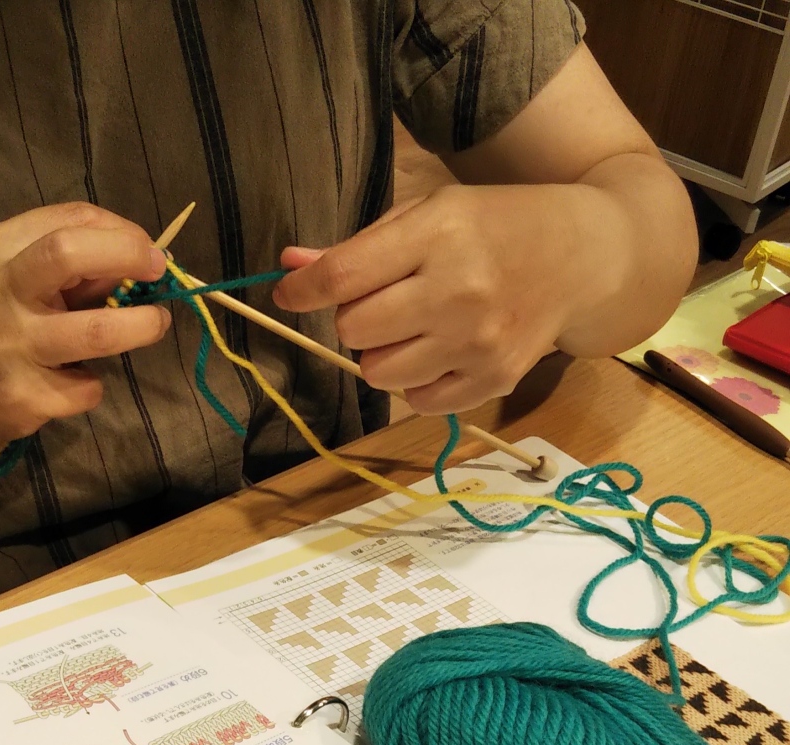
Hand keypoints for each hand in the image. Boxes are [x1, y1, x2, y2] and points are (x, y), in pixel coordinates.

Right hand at [0, 202, 169, 446]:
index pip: (67, 221)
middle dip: (130, 256)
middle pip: (69, 254)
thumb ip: (59, 255)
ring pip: (99, 333)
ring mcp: (10, 353)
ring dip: (142, 327)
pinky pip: (85, 389)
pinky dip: (90, 382)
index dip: (122, 231)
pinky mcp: (23, 401)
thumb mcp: (0, 268)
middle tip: (159, 273)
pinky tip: (67, 379)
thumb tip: (135, 257)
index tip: (147, 250)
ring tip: (151, 325)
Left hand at [273, 183, 625, 415]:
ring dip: (380, 354)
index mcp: (438, 234)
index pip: (342, 276)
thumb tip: (289, 268)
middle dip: (354, 318)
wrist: (583, 255)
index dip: (303, 290)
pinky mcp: (494, 379)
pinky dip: (415, 382)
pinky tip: (439, 351)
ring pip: (377, 373)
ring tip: (412, 328)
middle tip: (383, 301)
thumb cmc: (495, 226)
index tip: (291, 293)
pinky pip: (416, 402)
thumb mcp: (429, 214)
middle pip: (354, 330)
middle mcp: (458, 291)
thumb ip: (358, 247)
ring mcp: (478, 342)